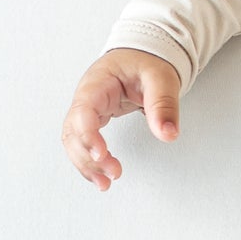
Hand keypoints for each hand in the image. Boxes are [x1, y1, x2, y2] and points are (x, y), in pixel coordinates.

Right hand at [61, 48, 182, 190]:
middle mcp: (86, 98)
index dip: (88, 135)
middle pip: (73, 131)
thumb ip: (163, 104)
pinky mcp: (94, 120)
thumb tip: (168, 134)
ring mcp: (87, 110)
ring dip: (86, 164)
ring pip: (74, 141)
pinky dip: (89, 162)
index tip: (102, 154)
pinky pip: (83, 143)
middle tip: (113, 173)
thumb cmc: (147, 62)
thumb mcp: (161, 78)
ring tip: (106, 184)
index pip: (83, 111)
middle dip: (88, 156)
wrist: (143, 55)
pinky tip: (101, 177)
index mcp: (98, 83)